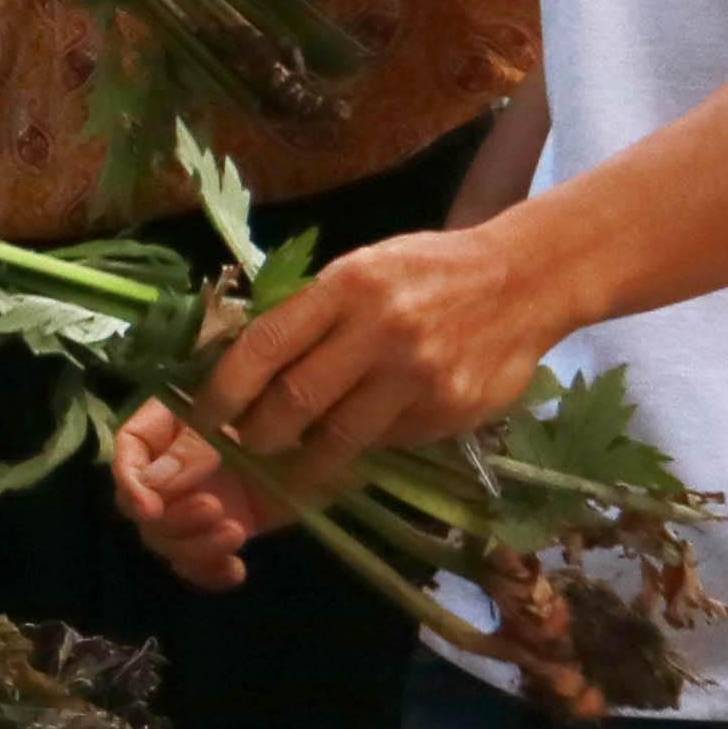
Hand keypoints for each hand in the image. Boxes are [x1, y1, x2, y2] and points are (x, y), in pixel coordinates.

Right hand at [114, 402, 283, 591]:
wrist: (320, 439)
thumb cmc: (275, 411)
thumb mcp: (228, 419)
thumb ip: (191, 449)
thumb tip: (155, 484)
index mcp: (163, 431)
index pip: (127, 456)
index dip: (130, 483)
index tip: (149, 507)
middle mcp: (169, 472)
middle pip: (141, 509)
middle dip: (173, 519)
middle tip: (213, 508)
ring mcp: (192, 506)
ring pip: (167, 541)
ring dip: (194, 547)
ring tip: (235, 532)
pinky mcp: (219, 532)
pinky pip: (200, 564)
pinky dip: (212, 572)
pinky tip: (235, 570)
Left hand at [194, 222, 585, 470]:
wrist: (524, 279)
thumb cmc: (428, 271)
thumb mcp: (362, 268)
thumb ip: (311, 312)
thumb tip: (243, 361)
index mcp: (348, 286)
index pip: (264, 346)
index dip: (223, 389)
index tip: (203, 415)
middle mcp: (380, 331)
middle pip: (294, 401)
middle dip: (257, 433)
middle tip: (244, 442)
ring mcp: (418, 375)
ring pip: (339, 436)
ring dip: (302, 458)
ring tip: (287, 460)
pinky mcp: (449, 409)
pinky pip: (386, 440)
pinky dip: (360, 449)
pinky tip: (349, 445)